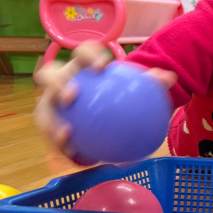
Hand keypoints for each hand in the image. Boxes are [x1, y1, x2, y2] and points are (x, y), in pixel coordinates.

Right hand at [33, 42, 176, 162]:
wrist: (104, 107)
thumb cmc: (118, 91)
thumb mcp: (135, 87)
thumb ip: (150, 82)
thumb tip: (169, 78)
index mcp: (81, 65)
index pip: (82, 53)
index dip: (89, 55)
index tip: (102, 67)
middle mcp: (60, 81)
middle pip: (49, 75)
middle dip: (56, 83)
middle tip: (72, 97)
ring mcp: (49, 102)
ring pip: (42, 111)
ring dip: (50, 122)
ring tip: (66, 135)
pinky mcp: (48, 124)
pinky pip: (51, 138)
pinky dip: (62, 148)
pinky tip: (78, 159)